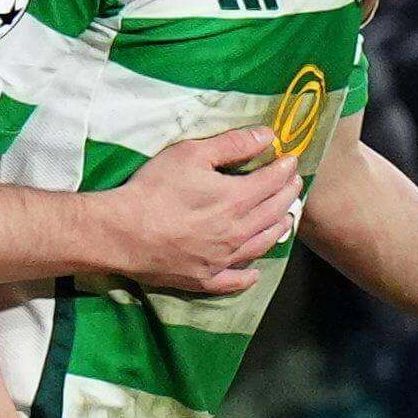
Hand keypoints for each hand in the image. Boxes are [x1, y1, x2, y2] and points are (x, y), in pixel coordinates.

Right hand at [108, 126, 301, 293]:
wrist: (122, 232)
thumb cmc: (154, 189)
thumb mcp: (191, 154)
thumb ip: (232, 144)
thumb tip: (268, 136)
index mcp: (236, 200)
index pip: (272, 182)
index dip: (285, 169)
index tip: (291, 161)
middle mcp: (237, 232)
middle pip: (273, 213)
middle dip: (287, 195)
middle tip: (294, 185)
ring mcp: (223, 259)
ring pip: (261, 246)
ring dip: (278, 230)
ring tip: (285, 219)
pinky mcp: (205, 278)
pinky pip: (234, 280)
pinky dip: (248, 276)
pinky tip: (254, 272)